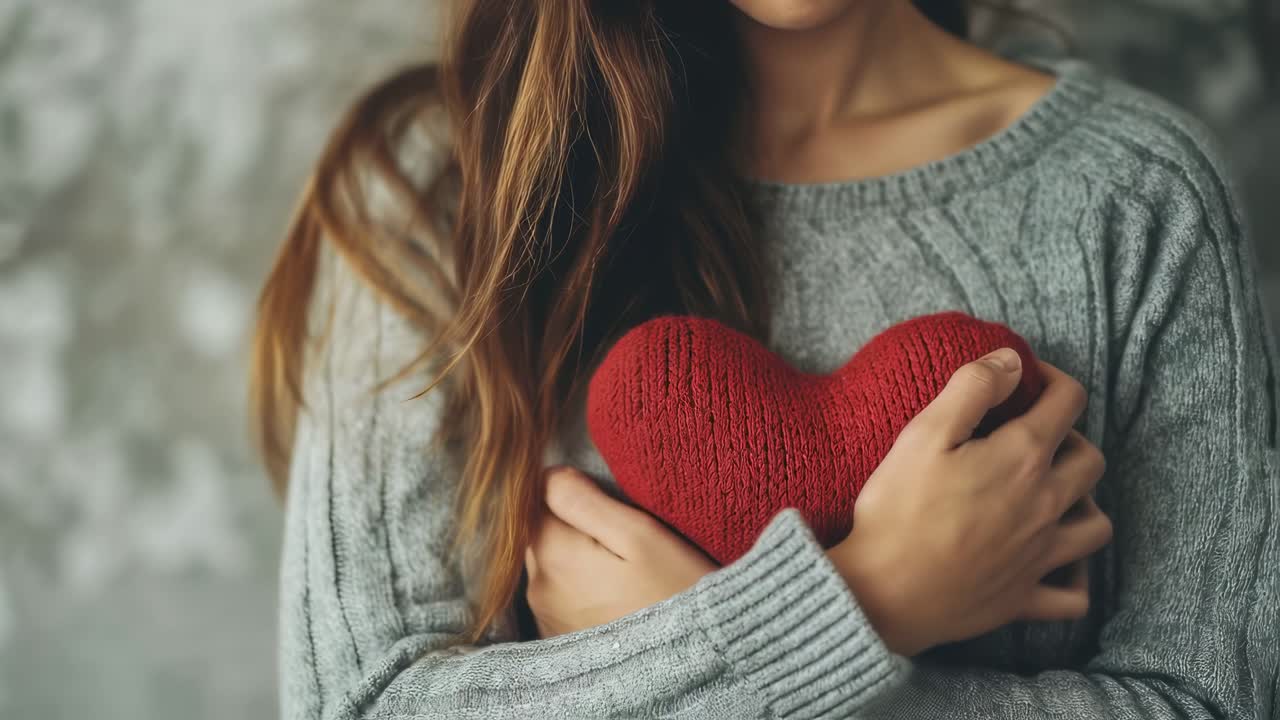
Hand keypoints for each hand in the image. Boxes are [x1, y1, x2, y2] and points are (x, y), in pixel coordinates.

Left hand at [525, 467, 715, 637]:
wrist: (690, 662)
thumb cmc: (674, 593)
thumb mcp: (639, 534)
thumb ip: (584, 500)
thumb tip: (547, 475)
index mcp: (553, 554)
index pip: (532, 498)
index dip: (567, 489)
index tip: (604, 501)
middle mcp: (538, 587)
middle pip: (538, 531)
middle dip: (569, 523)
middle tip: (619, 535)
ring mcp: (545, 616)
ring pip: (548, 562)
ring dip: (574, 554)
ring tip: (620, 566)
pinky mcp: (557, 636)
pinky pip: (558, 593)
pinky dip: (578, 584)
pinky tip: (613, 591)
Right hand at [827, 349, 1112, 656]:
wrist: (882, 592)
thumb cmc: (897, 510)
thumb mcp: (923, 433)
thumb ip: (972, 387)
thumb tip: (1011, 360)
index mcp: (1022, 458)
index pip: (1067, 402)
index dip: (1051, 378)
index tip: (1024, 377)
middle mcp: (1045, 504)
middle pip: (1091, 460)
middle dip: (1071, 437)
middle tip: (1032, 435)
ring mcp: (1040, 555)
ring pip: (1097, 525)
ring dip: (1085, 501)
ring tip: (1052, 493)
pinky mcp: (1024, 598)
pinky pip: (1074, 595)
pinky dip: (1075, 576)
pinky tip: (1056, 561)